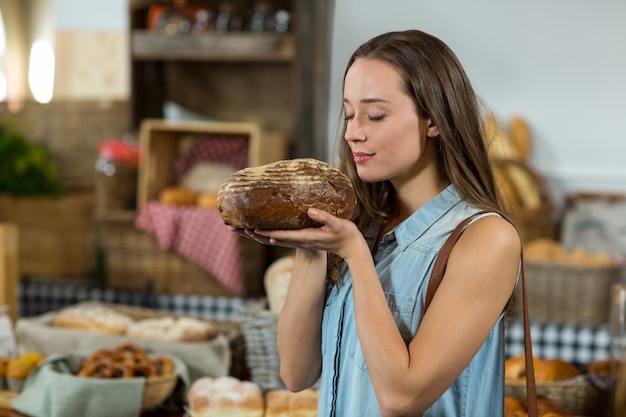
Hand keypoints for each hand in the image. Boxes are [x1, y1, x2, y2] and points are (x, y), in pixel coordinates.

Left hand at [243, 208, 362, 260]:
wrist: (351, 247)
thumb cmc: (346, 234)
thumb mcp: (337, 224)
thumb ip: (324, 217)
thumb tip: (309, 210)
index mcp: (306, 237)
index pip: (282, 235)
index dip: (267, 233)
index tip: (253, 230)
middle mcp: (300, 241)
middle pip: (273, 239)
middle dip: (255, 234)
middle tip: (237, 229)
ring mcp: (300, 241)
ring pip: (275, 239)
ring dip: (259, 235)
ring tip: (243, 229)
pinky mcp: (302, 239)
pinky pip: (281, 237)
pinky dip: (269, 234)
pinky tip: (262, 230)